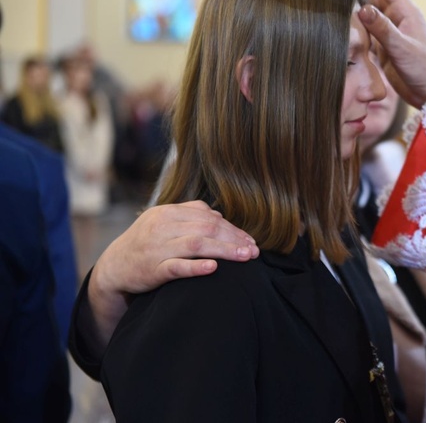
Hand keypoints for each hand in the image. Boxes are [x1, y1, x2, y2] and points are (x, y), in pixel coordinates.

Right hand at [86, 200, 257, 350]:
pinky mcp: (151, 269)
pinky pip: (176, 267)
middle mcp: (163, 226)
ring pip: (196, 245)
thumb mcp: (164, 223)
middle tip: (254, 251)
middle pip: (207, 228)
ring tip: (245, 257)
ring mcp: (156, 248)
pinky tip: (213, 268)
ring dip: (225, 250)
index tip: (250, 241)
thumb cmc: (146, 243)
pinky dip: (195, 266)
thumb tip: (219, 216)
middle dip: (234, 239)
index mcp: (168, 212)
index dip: (232, 229)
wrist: (114, 267)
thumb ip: (190, 216)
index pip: (208, 217)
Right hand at [332, 0, 425, 108]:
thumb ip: (382, 28)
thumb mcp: (402, 48)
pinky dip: (355, 21)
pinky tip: (342, 18)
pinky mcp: (386, 48)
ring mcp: (391, 33)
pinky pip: (368, 29)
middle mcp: (398, 19)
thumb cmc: (425, 68)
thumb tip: (362, 8)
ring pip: (370, 9)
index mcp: (405, 12)